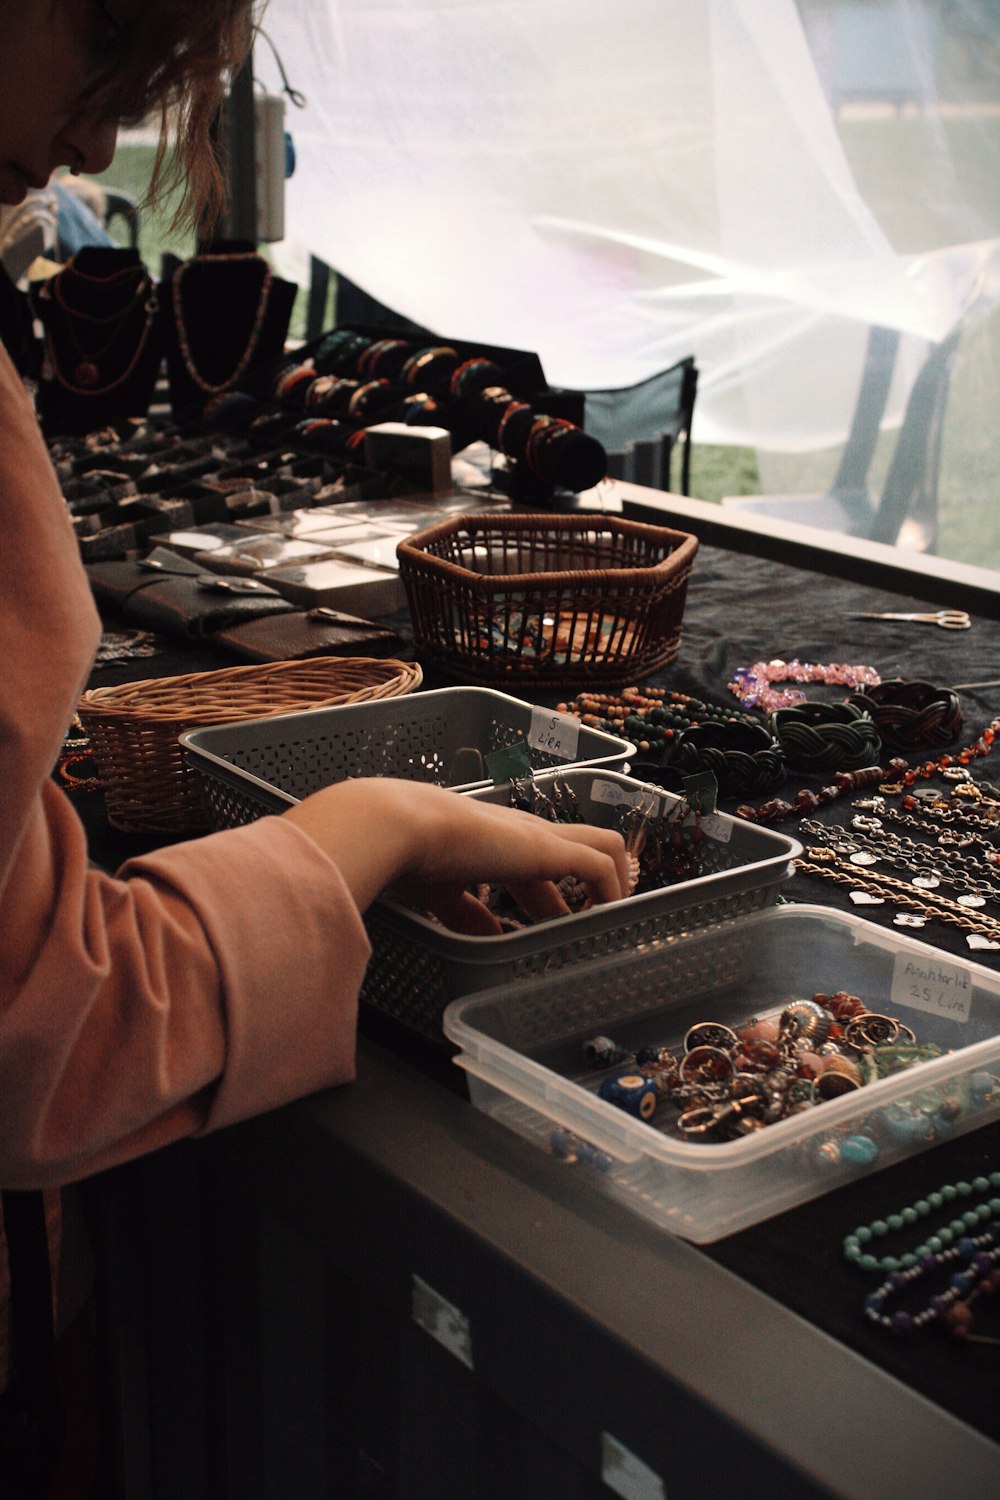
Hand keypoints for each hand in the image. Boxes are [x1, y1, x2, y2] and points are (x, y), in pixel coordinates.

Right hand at [282, 778, 628, 933]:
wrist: (398, 824)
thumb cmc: (402, 854)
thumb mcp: (435, 895)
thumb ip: (461, 916)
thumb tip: (483, 943)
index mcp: (490, 843)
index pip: (531, 866)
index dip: (546, 897)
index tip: (551, 926)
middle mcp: (519, 836)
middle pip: (573, 853)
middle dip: (585, 891)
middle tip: (594, 924)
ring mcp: (537, 839)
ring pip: (602, 844)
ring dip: (614, 881)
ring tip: (617, 916)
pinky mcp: (548, 848)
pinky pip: (602, 864)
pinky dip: (612, 890)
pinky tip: (609, 917)